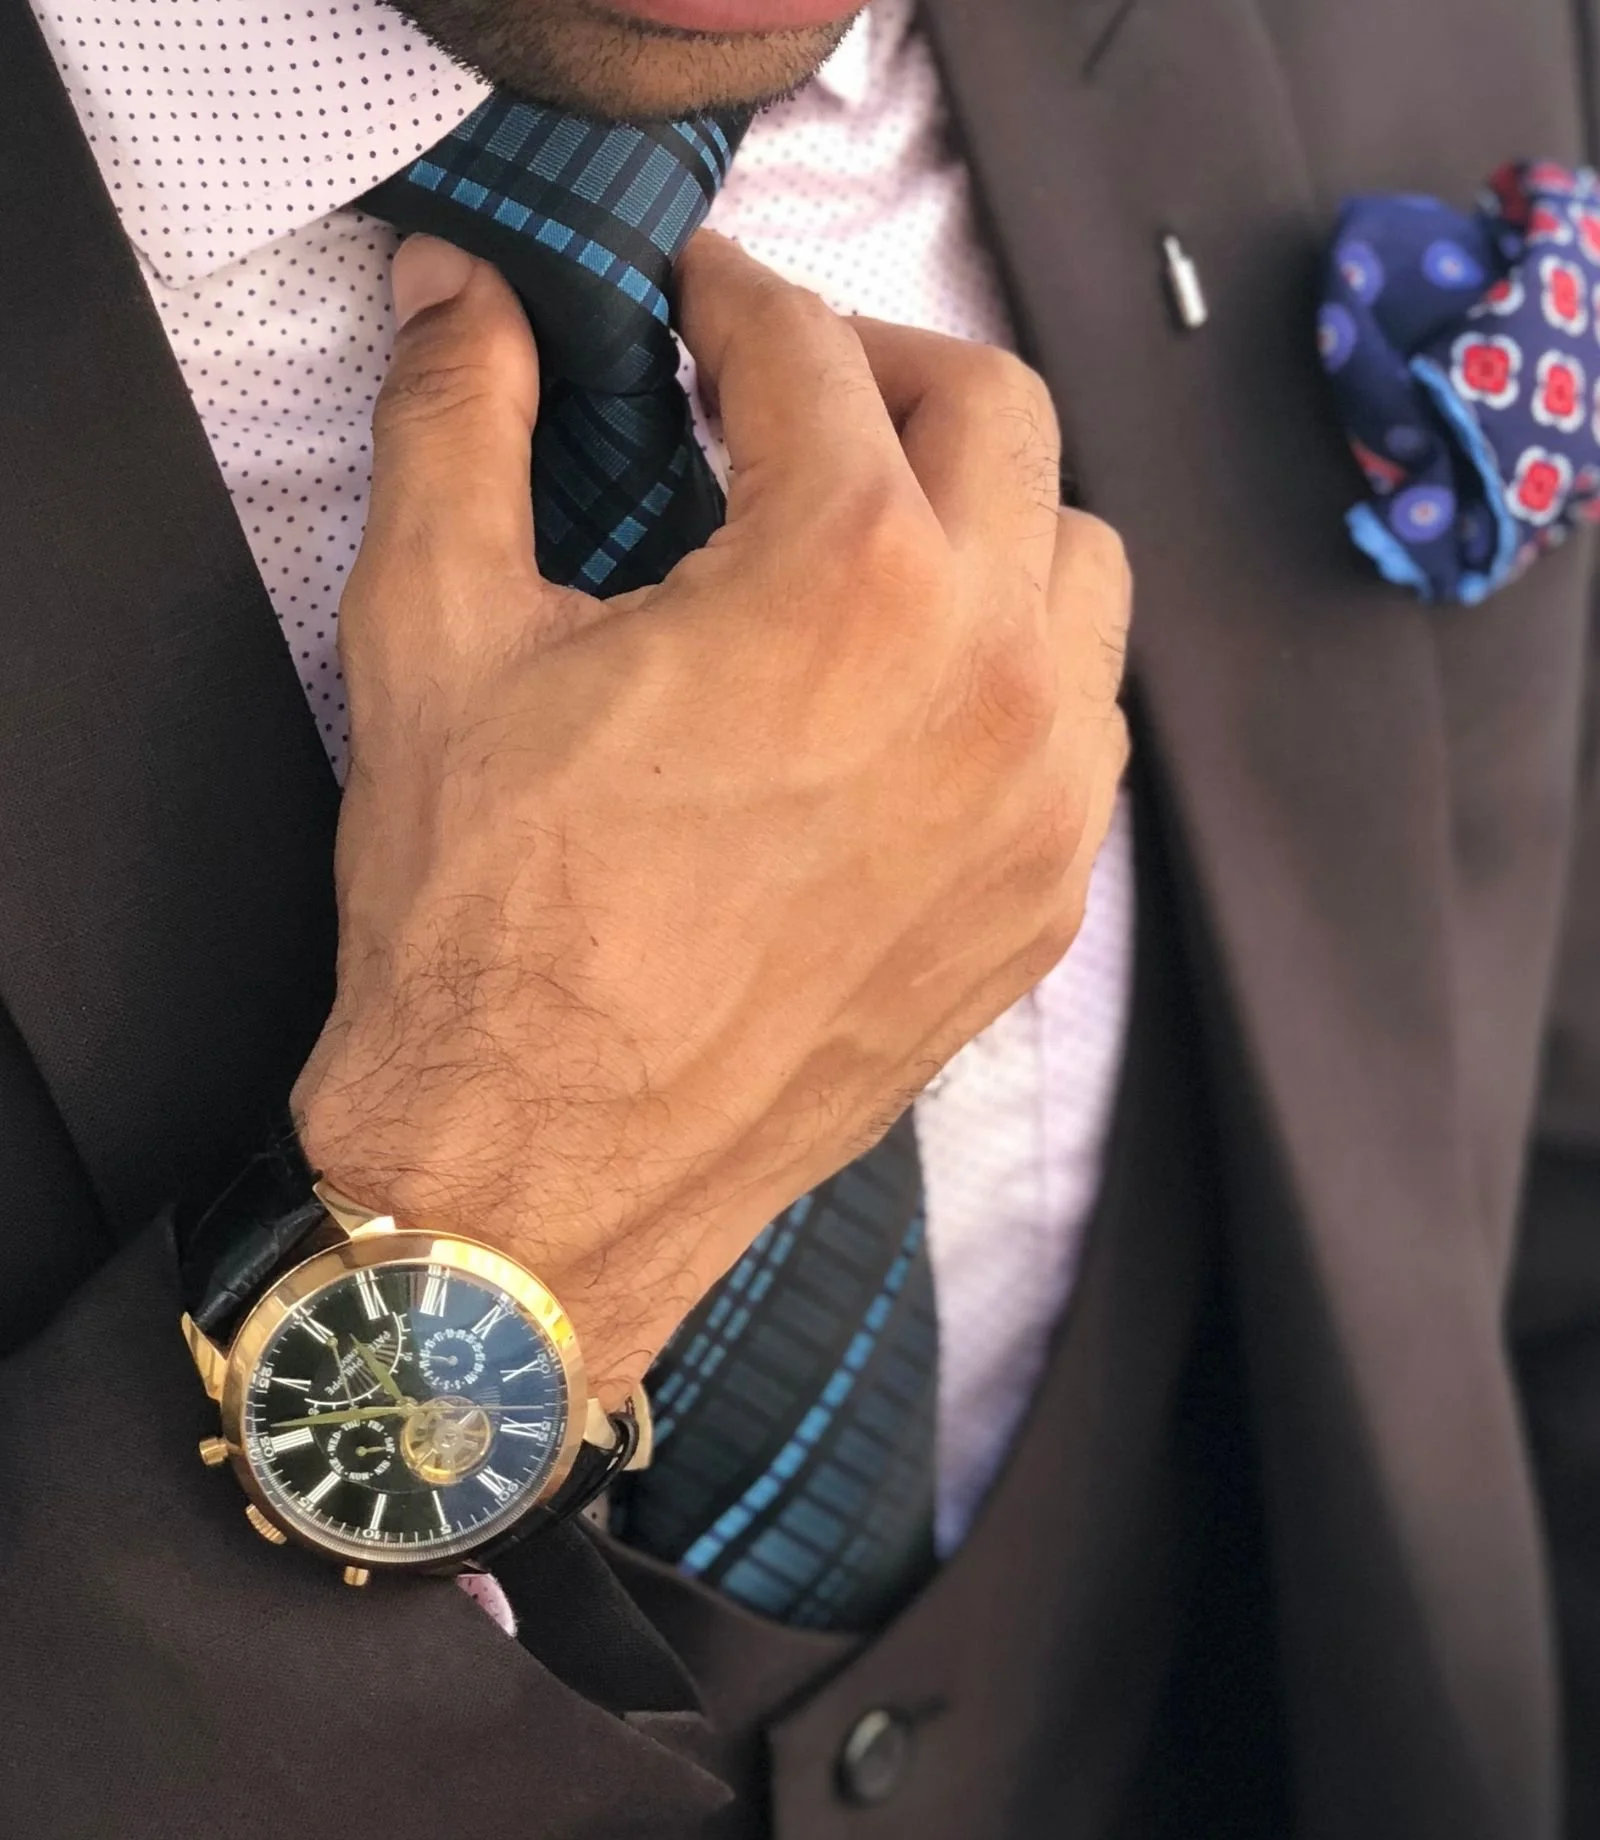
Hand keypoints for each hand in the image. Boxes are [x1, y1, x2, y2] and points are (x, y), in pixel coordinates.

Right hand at [294, 231, 1130, 1404]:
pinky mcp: (1040, 911)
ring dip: (984, 519)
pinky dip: (1019, 670)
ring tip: (864, 546)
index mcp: (850, 579)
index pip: (818, 351)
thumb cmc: (486, 926)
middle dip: (885, 374)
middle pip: (1002, 420)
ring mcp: (1039, 808)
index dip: (737, 299)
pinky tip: (910, 700)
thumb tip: (462, 293)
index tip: (697, 308)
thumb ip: (461, 424)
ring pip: (1079, 574)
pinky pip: (1086, 731)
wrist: (540, 1177)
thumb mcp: (435, 639)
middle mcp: (990, 679)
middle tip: (783, 399)